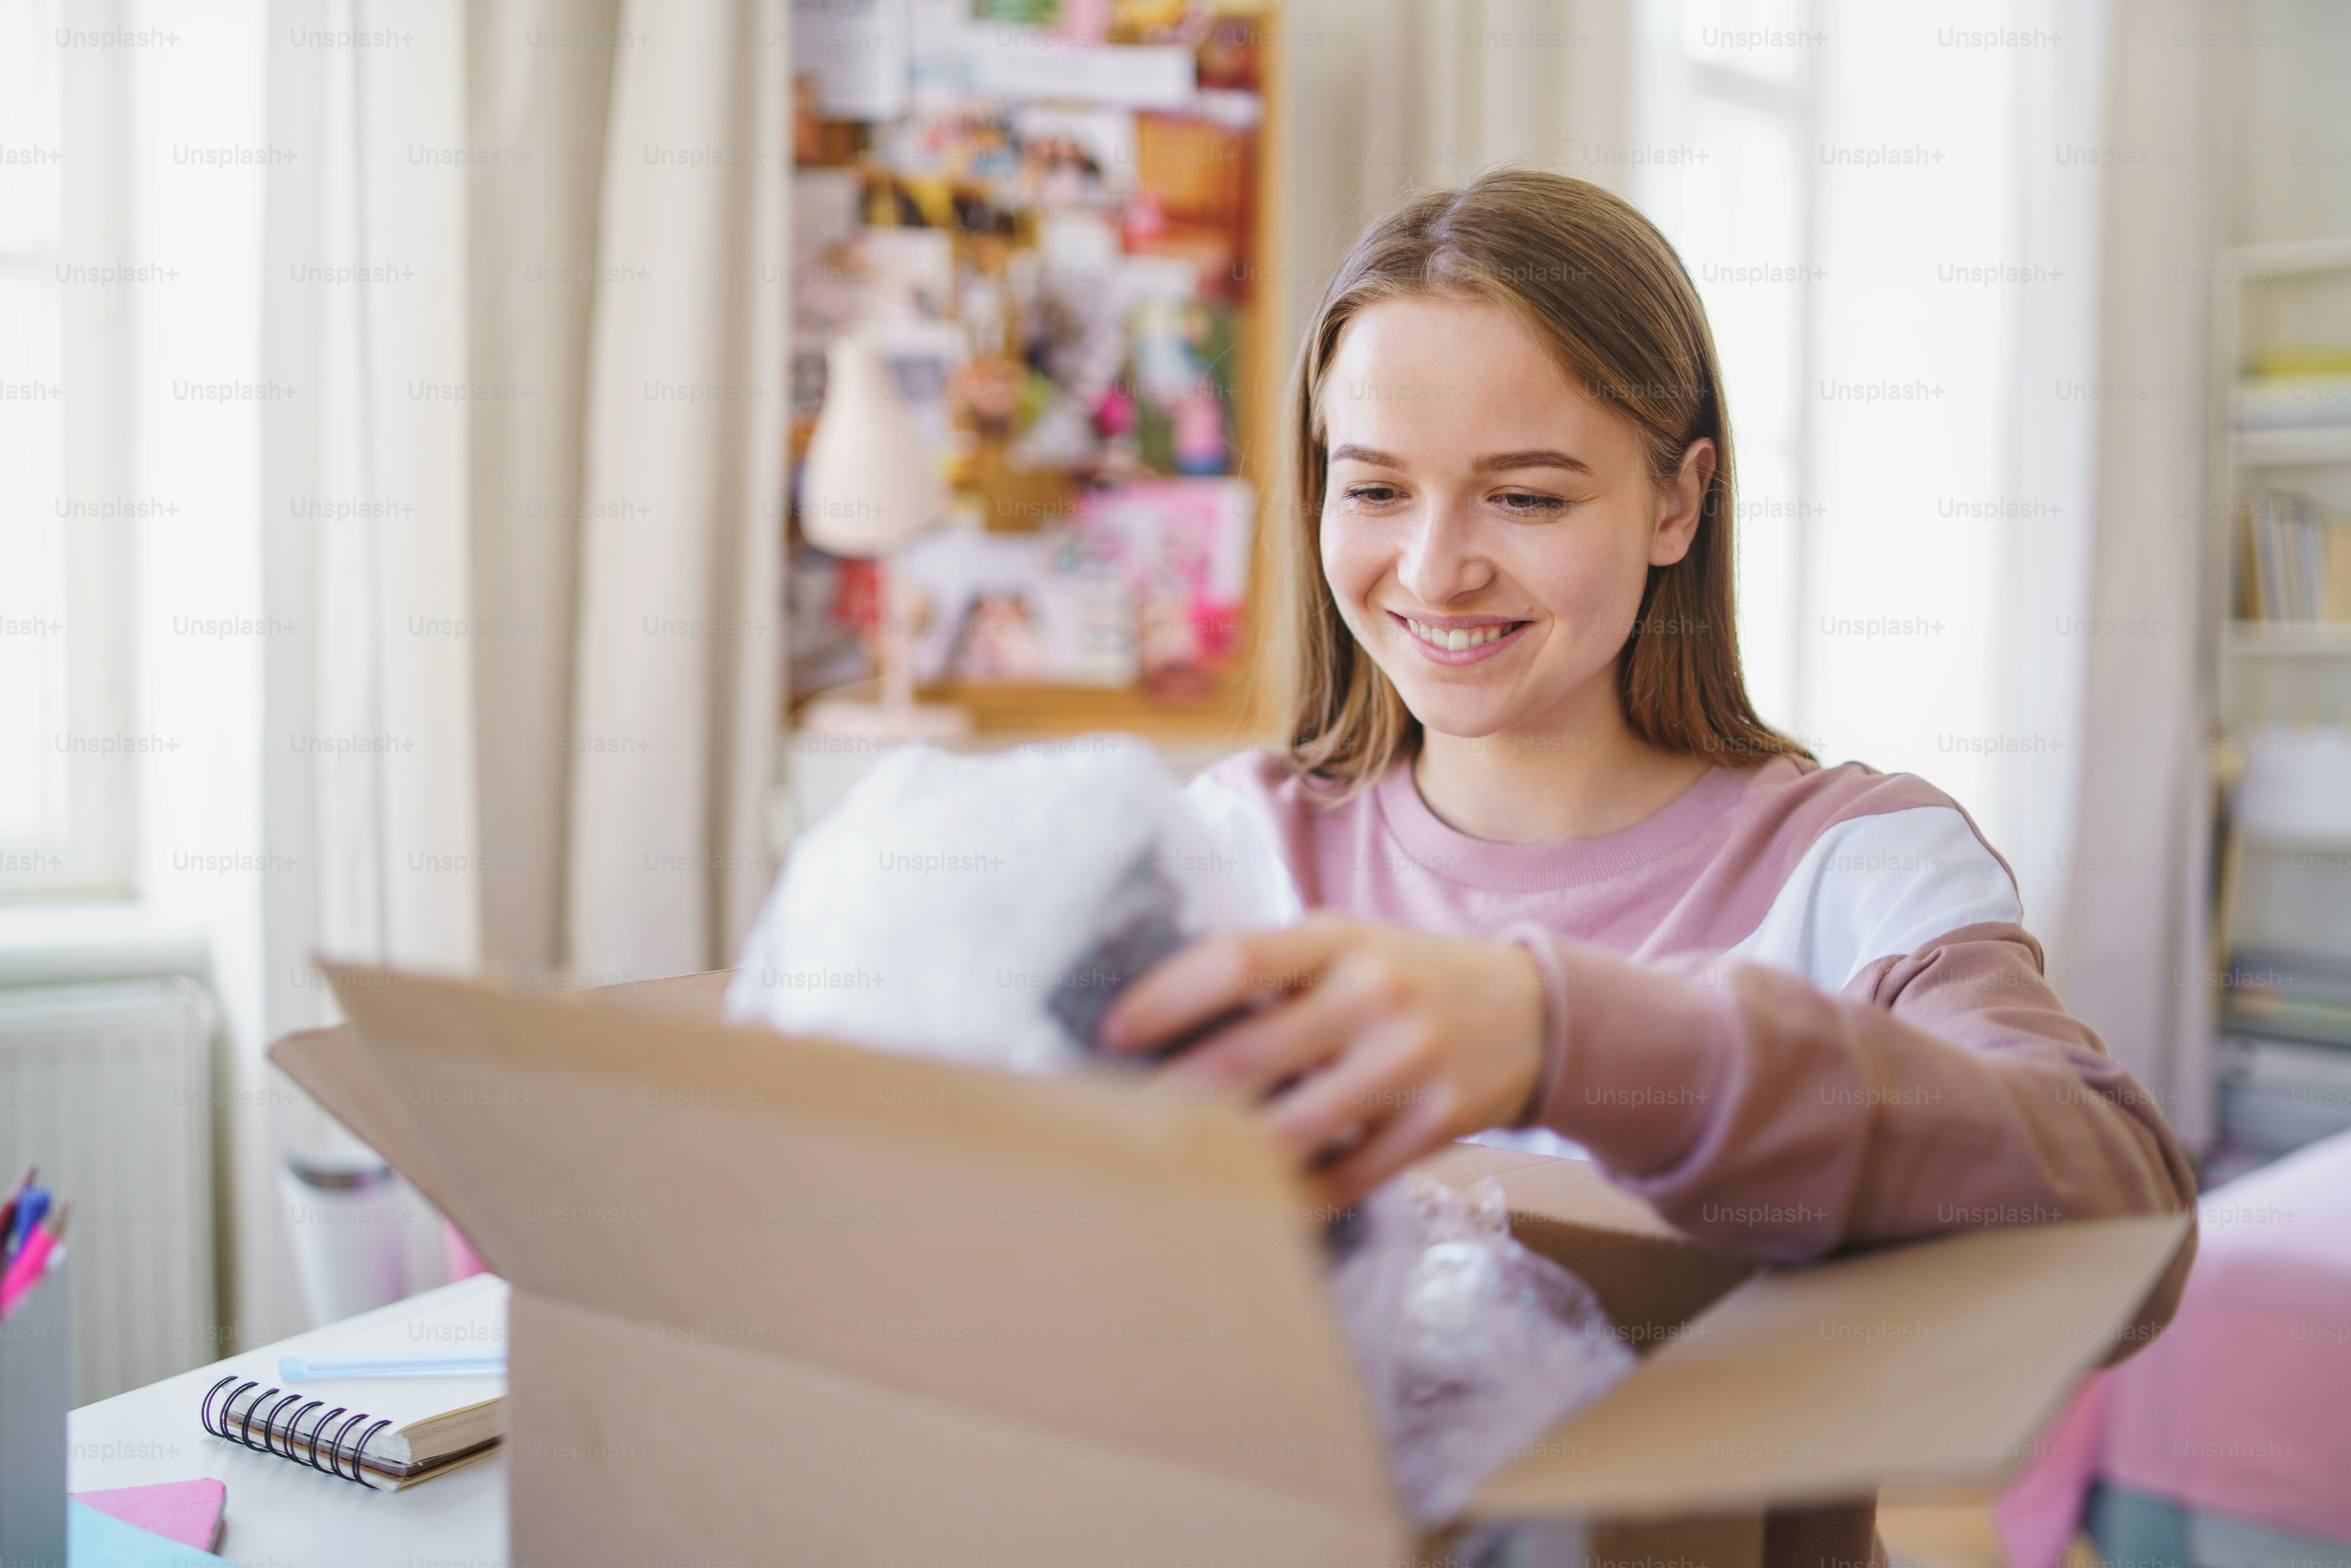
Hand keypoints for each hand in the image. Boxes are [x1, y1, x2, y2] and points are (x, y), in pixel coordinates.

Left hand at [1098, 914, 1546, 1206]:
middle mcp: (1376, 994)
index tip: (1114, 1032)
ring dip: (1229, 1155)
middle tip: (1124, 1121)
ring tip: (1178, 1166)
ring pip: (1296, 1129)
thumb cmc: (1401, 976)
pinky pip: (1348, 1176)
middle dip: (1178, 1094)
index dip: (1168, 998)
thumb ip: (1272, 970)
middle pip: (1254, 1054)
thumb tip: (1163, 1016)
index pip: (1238, 960)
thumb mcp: (1344, 945)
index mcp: (1340, 939)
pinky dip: (1295, 1194)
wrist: (1530, 1011)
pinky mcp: (1440, 1124)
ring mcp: (1413, 1061)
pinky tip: (1253, 1199)